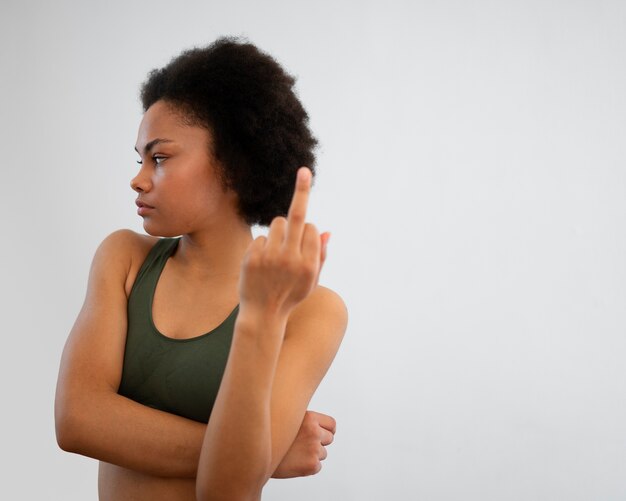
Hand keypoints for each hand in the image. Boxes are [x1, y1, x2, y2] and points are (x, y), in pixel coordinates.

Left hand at [238, 167, 329, 317]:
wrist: (263, 315)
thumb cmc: (291, 296)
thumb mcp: (312, 280)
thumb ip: (320, 255)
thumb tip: (325, 230)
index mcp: (309, 265)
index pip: (312, 229)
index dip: (308, 231)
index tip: (306, 233)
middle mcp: (290, 259)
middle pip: (296, 217)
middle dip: (302, 191)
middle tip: (304, 172)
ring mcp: (270, 258)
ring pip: (277, 223)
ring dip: (280, 231)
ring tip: (277, 251)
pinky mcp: (252, 257)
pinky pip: (262, 237)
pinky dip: (264, 245)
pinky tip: (263, 263)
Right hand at [271, 410, 336, 477]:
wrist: (257, 455)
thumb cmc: (271, 436)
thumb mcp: (288, 419)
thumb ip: (304, 419)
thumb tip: (317, 424)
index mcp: (309, 417)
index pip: (332, 424)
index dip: (327, 430)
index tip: (322, 433)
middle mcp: (314, 431)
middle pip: (329, 439)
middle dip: (319, 442)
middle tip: (302, 445)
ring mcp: (314, 449)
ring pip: (323, 453)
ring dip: (312, 455)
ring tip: (294, 453)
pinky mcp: (312, 465)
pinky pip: (317, 466)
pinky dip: (308, 467)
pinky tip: (294, 462)